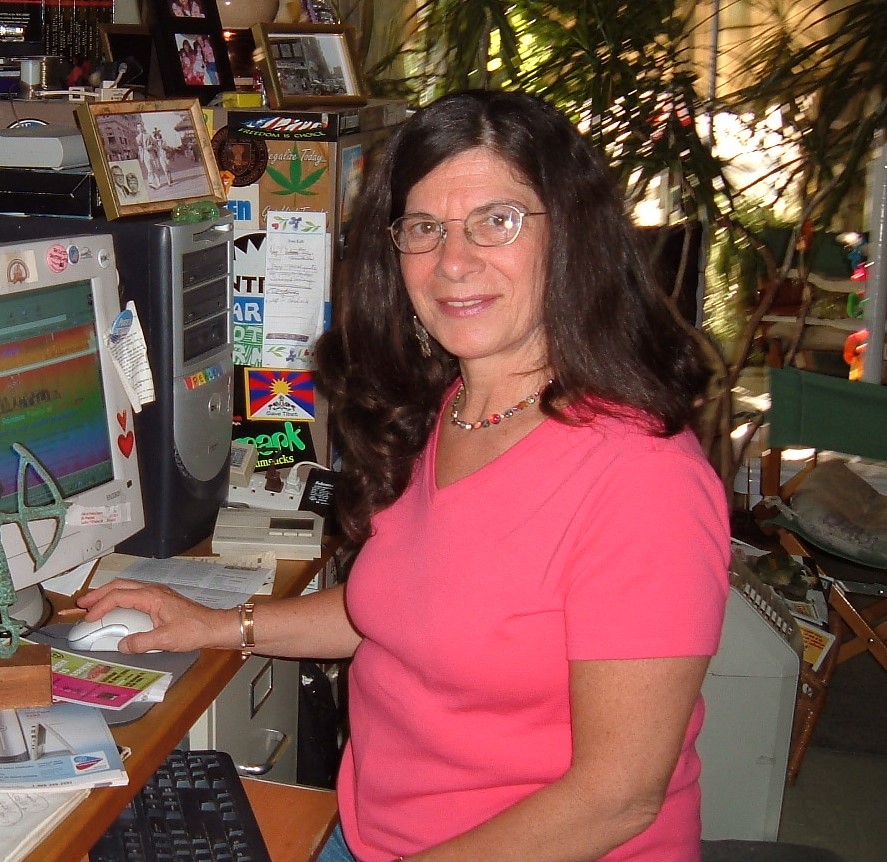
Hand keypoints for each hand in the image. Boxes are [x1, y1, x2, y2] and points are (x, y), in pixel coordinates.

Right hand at [77, 579, 236, 653]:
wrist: (214, 626)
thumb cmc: (194, 629)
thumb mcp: (165, 640)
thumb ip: (141, 643)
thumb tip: (121, 645)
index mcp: (152, 597)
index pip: (119, 596)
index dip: (100, 606)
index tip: (88, 618)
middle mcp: (154, 591)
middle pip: (120, 586)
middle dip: (99, 594)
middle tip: (83, 604)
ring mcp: (158, 594)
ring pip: (128, 588)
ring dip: (110, 595)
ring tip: (95, 606)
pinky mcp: (162, 601)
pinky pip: (136, 595)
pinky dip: (121, 599)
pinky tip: (118, 609)